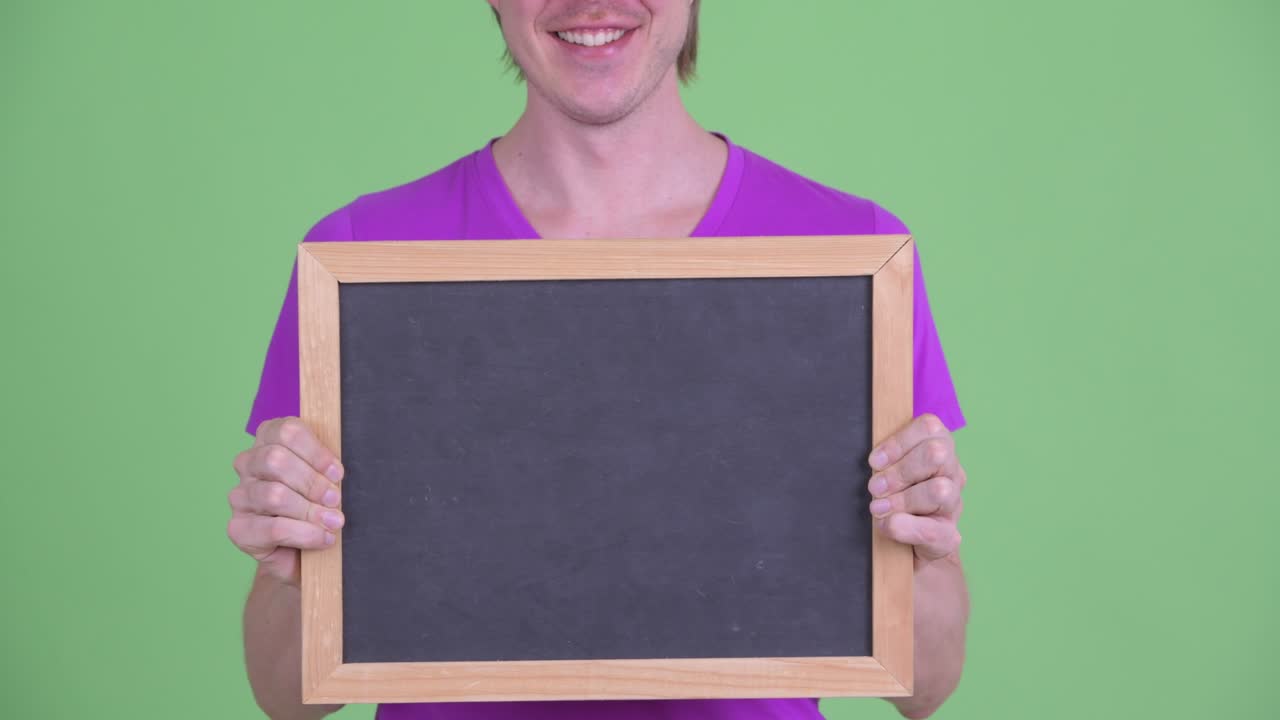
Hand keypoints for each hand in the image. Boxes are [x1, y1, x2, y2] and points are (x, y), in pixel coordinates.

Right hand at [228, 417, 345, 585]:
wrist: (300, 553)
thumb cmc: (315, 505)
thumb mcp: (325, 479)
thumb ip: (327, 469)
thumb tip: (337, 474)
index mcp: (269, 441)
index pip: (286, 431)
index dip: (315, 451)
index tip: (337, 472)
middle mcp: (248, 464)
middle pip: (275, 460)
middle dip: (312, 482)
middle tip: (335, 500)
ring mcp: (239, 496)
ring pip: (274, 495)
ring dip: (310, 510)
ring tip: (333, 522)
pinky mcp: (238, 529)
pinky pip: (273, 528)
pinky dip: (304, 534)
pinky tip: (323, 538)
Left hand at [866, 413, 964, 566]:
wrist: (908, 549)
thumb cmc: (895, 500)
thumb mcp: (888, 474)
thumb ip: (885, 461)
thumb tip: (875, 462)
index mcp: (939, 450)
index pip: (930, 428)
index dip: (899, 442)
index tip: (874, 461)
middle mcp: (952, 474)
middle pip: (937, 453)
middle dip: (900, 471)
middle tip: (875, 487)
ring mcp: (953, 505)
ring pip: (939, 490)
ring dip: (902, 499)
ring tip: (879, 508)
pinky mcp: (949, 537)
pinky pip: (932, 530)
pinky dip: (904, 527)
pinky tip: (888, 526)